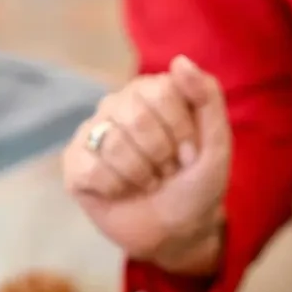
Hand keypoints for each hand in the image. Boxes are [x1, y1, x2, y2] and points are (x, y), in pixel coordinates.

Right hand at [63, 55, 230, 274]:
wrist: (177, 231)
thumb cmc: (197, 184)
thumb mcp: (216, 145)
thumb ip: (208, 98)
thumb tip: (180, 60)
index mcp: (152, 90)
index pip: (161, 92)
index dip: (180, 131)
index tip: (190, 156)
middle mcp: (118, 103)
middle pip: (135, 118)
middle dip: (160, 156)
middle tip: (166, 171)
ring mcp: (93, 132)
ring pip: (112, 144)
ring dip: (140, 175)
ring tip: (147, 182)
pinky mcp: (75, 163)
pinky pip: (90, 167)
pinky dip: (115, 188)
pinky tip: (121, 191)